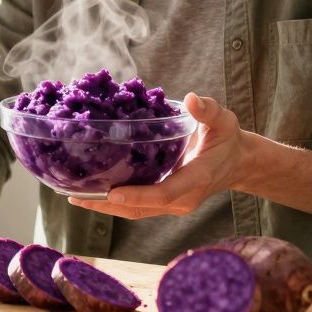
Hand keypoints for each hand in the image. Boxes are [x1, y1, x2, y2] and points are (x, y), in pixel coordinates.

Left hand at [68, 93, 249, 218]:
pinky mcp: (165, 202)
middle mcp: (182, 198)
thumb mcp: (223, 121)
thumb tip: (192, 100)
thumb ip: (208, 111)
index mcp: (196, 179)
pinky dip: (114, 203)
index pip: (163, 193)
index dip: (137, 195)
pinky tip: (91, 193)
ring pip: (135, 211)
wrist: (237, 162)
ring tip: (74, 198)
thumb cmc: (227, 139)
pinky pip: (137, 206)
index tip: (112, 194)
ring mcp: (173, 204)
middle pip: (141, 208)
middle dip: (108, 205)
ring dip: (105, 207)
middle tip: (75, 198)